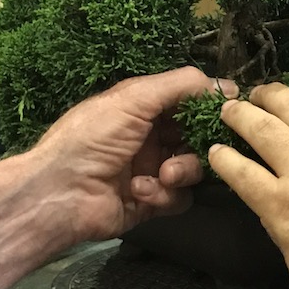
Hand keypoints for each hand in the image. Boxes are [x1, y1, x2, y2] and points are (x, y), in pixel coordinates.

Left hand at [30, 67, 236, 241]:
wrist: (58, 194)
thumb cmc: (93, 136)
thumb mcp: (135, 98)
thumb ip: (182, 85)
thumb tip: (228, 86)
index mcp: (144, 107)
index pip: (189, 102)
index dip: (209, 107)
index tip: (230, 113)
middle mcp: (151, 136)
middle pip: (198, 136)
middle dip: (199, 142)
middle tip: (199, 146)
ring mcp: (153, 170)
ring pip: (194, 168)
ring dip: (182, 170)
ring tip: (164, 175)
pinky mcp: (153, 202)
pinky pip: (180, 197)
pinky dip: (165, 195)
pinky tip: (141, 191)